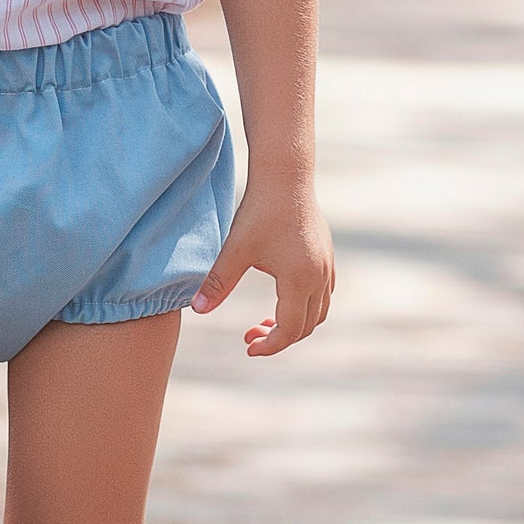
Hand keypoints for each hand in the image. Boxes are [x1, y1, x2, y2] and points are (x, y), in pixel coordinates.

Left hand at [191, 174, 330, 354]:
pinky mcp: (326, 254)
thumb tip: (196, 310)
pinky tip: (283, 298)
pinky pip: (323, 293)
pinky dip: (306, 306)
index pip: (289, 330)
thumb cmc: (259, 212)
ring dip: (294, 323)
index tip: (248, 347)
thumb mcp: (235, 250)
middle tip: (250, 336)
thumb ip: (217, 283)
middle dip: (279, 338)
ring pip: (319, 311)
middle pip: (306, 326)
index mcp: (299, 280)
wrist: (285, 176)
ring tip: (265, 323)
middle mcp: (319, 277)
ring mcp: (327, 265)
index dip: (269, 346)